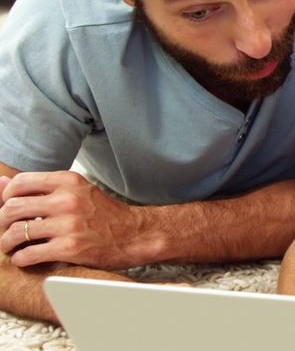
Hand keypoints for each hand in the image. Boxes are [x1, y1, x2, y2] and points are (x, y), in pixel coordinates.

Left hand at [0, 171, 151, 269]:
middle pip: (11, 208)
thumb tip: (1, 183)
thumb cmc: (105, 215)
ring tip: (12, 247)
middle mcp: (67, 200)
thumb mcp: (78, 191)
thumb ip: (42, 188)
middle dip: (1, 222)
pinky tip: (25, 258)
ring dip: (6, 243)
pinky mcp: (70, 248)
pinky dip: (20, 259)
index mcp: (69, 181)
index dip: (6, 197)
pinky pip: (28, 254)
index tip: (9, 208)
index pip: (20, 183)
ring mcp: (68, 224)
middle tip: (6, 230)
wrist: (136, 234)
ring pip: (15, 232)